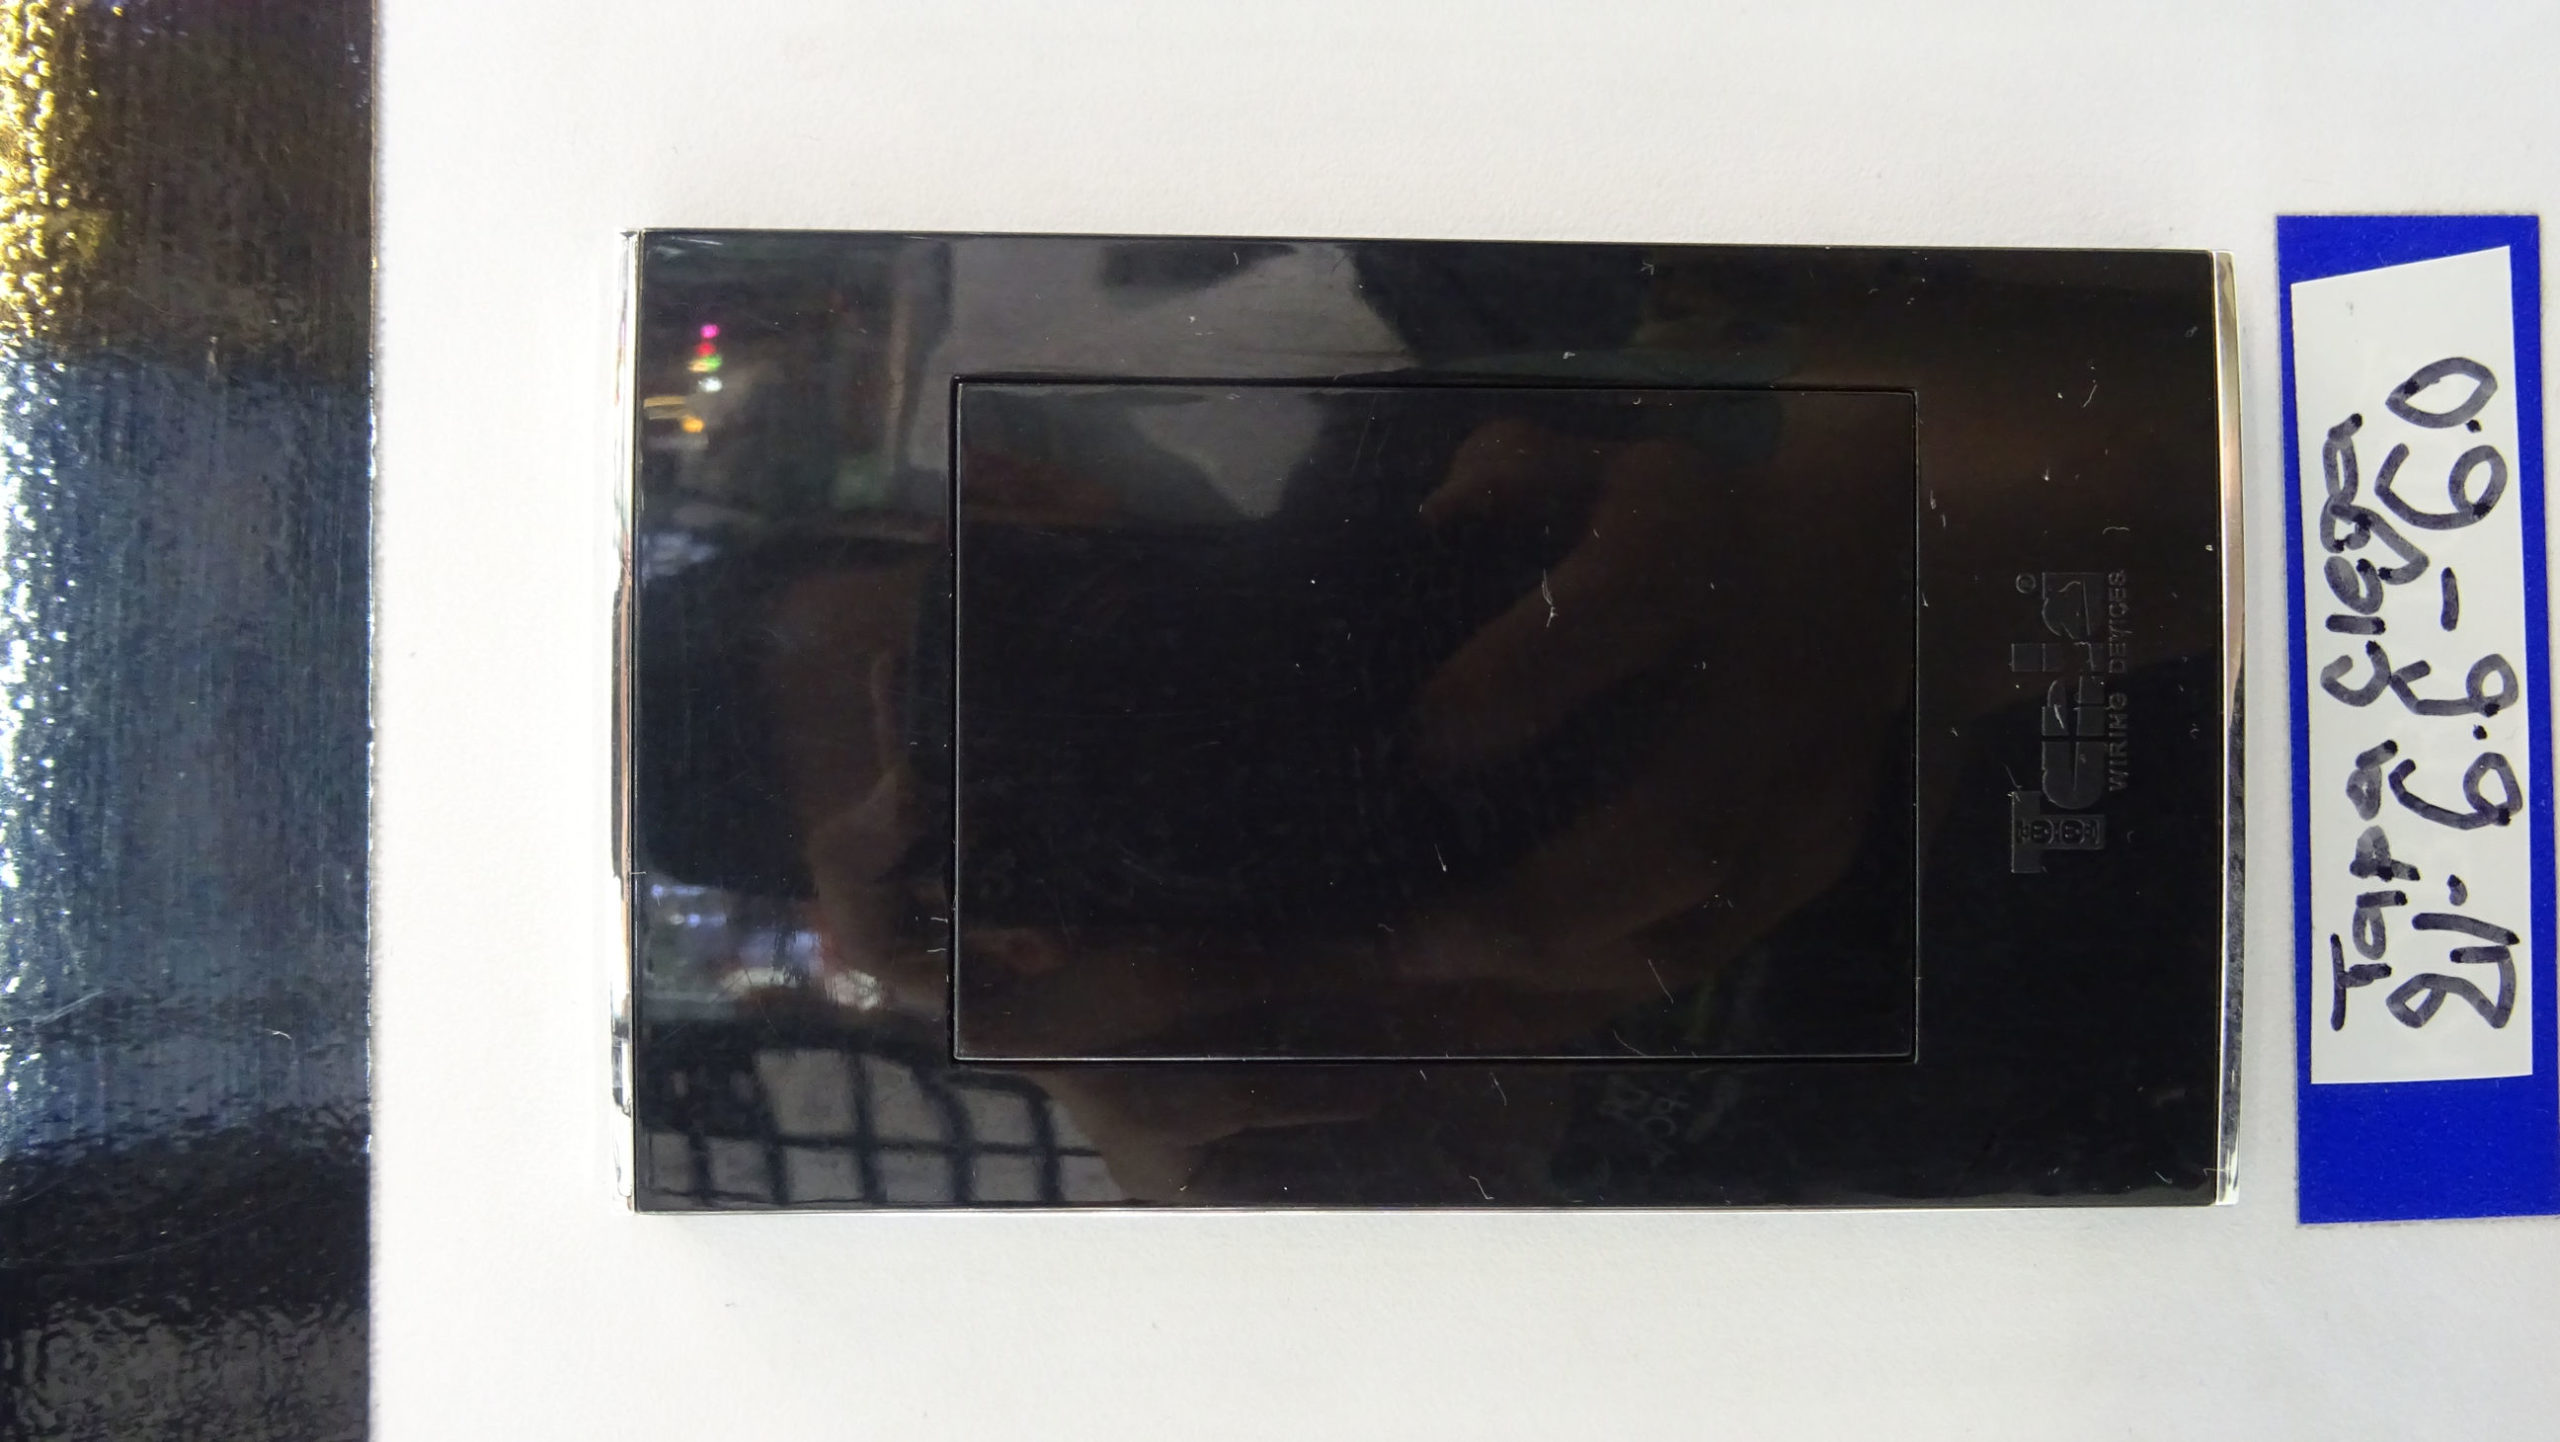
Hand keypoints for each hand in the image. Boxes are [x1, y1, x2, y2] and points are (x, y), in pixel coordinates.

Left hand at [1390, 399, 1913, 1010]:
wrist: (1867, 561)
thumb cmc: (1687, 519)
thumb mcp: (1599, 465)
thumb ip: (1505, 479)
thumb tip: (1424, 530)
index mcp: (1706, 552)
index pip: (1630, 606)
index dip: (1523, 680)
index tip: (1423, 739)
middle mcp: (1774, 688)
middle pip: (1677, 828)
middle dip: (1534, 905)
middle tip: (1404, 941)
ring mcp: (1805, 800)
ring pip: (1686, 928)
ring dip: (1539, 983)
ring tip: (1410, 1006)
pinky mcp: (1805, 871)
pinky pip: (1687, 965)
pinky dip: (1571, 1010)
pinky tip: (1468, 1030)